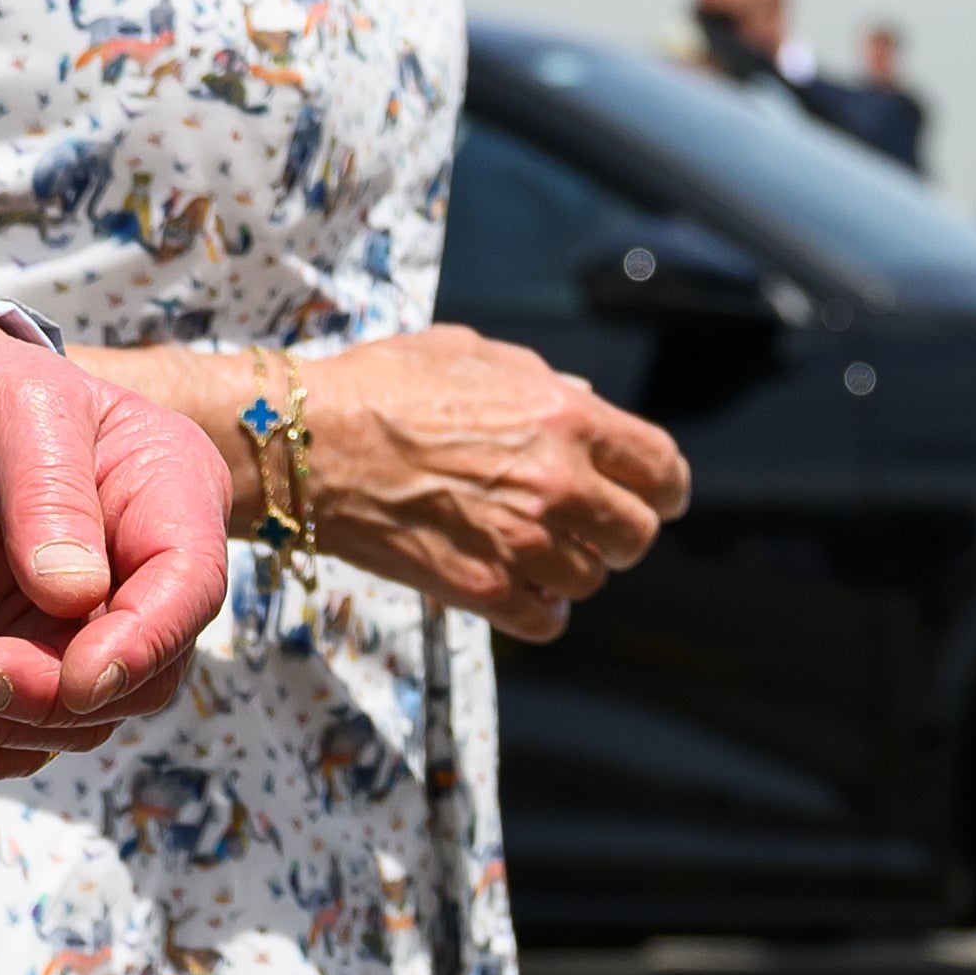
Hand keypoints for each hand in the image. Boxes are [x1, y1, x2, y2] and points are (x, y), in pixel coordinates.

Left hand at [0, 328, 227, 784]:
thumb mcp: (20, 410)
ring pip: (72, 722)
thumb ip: (50, 491)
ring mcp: (88, 632)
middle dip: (47, 694)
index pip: (188, 589)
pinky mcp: (29, 665)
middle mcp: (146, 580)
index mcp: (175, 501)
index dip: (142, 645)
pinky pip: (12, 735)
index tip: (78, 678)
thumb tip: (74, 596)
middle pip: (136, 678)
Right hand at [285, 326, 689, 640]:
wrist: (310, 445)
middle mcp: (557, 482)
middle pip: (638, 535)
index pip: (661, 468)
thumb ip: (542, 380)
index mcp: (565, 416)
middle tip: (590, 525)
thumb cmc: (383, 386)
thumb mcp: (473, 354)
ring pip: (592, 580)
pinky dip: (541, 610)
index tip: (657, 496)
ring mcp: (522, 542)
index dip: (665, 487)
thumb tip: (588, 400)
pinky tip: (518, 588)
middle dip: (620, 531)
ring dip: (573, 568)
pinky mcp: (482, 590)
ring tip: (534, 548)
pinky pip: (548, 621)